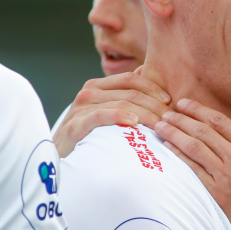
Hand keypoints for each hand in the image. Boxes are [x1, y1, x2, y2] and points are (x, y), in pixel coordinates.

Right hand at [53, 71, 170, 156]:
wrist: (60, 158)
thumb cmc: (87, 136)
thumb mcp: (105, 111)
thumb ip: (124, 93)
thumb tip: (144, 71)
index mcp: (97, 86)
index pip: (131, 79)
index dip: (153, 87)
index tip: (170, 101)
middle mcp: (88, 93)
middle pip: (130, 92)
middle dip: (154, 104)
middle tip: (170, 117)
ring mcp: (81, 108)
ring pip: (121, 103)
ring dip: (145, 114)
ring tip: (160, 125)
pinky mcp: (76, 124)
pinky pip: (102, 116)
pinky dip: (120, 116)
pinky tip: (135, 123)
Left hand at [154, 99, 230, 229]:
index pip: (220, 121)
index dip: (198, 110)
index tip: (184, 104)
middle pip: (203, 131)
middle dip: (181, 118)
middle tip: (166, 112)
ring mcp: (228, 176)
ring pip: (194, 147)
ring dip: (174, 133)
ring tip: (160, 126)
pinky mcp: (219, 196)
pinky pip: (193, 171)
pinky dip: (178, 157)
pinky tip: (167, 149)